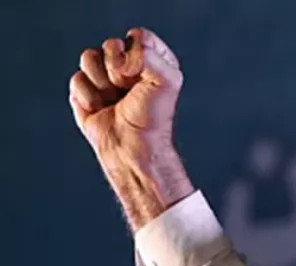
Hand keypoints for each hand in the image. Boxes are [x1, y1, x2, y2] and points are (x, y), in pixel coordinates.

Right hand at [69, 28, 193, 230]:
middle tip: (127, 91)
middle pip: (110, 44)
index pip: (138, 36)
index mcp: (153, 59)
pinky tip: (100, 109)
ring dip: (101, 83)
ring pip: (88, 57)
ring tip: (113, 100)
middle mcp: (129, 65)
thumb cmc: (151, 118)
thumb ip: (150, 56)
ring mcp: (105, 76)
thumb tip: (120, 58)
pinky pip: (76, 79)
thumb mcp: (167, 81)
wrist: (131, 148)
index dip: (136, 55)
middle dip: (116, 71)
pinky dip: (88, 97)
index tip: (142, 78)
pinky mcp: (85, 89)